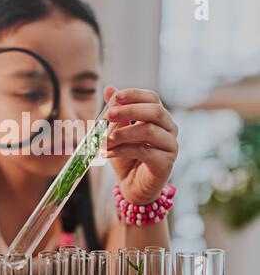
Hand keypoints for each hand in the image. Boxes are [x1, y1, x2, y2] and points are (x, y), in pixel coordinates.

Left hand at [102, 87, 178, 204]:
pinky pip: (143, 151)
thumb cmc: (126, 157)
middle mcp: (169, 129)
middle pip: (154, 111)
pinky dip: (121, 150)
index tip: (116, 96)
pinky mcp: (166, 163)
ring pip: (148, 130)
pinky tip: (106, 153)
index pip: (152, 98)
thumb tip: (109, 88)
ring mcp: (170, 146)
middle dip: (128, 110)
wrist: (132, 186)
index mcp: (159, 118)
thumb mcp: (117, 132)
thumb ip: (116, 113)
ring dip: (121, 133)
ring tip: (103, 140)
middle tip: (107, 115)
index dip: (135, 95)